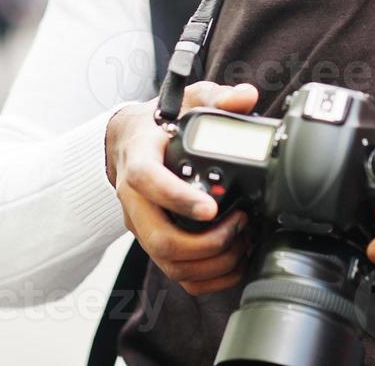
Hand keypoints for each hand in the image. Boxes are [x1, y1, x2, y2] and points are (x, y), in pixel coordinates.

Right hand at [106, 81, 259, 295]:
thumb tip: (246, 97)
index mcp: (138, 160)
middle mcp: (133, 200)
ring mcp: (141, 226)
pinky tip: (234, 261)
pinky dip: (208, 278)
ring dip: (211, 262)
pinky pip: (176, 274)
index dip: (177, 198)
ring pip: (169, 263)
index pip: (148, 182)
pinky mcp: (152, 242)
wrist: (127, 144)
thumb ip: (215, 97)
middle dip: (206, 243)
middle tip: (240, 224)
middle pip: (159, 238)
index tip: (211, 208)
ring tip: (243, 241)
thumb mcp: (185, 100)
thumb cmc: (158, 124)